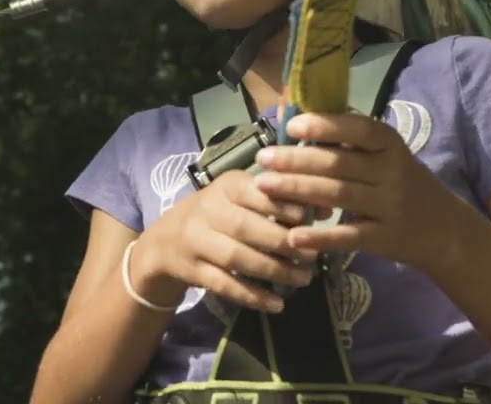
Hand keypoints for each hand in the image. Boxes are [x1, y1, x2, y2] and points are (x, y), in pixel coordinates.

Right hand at [133, 169, 320, 313]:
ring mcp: (196, 241)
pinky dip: (252, 296)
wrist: (164, 242)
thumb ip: (280, 201)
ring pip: (236, 258)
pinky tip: (277, 304)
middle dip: (282, 243)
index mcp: (225, 186)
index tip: (306, 218)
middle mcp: (207, 210)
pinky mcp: (192, 270)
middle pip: (245, 227)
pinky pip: (224, 285)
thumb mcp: (241, 198)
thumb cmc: (218, 214)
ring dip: (273, 270)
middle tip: (312, 256)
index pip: (252, 191)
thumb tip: (325, 208)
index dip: (279, 205)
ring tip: (303, 279)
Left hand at [250, 111, 457, 269]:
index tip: (291, 126)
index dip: (324, 126)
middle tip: (263, 158)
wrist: (445, 230)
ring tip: (264, 186)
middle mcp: (392, 172)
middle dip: (297, 160)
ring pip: (338, 195)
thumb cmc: (402, 183)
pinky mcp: (386, 238)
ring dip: (298, 190)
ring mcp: (390, 206)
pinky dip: (320, 237)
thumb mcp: (387, 155)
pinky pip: (349, 236)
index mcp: (391, 145)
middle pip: (339, 163)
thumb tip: (301, 115)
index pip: (359, 128)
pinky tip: (294, 236)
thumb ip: (351, 139)